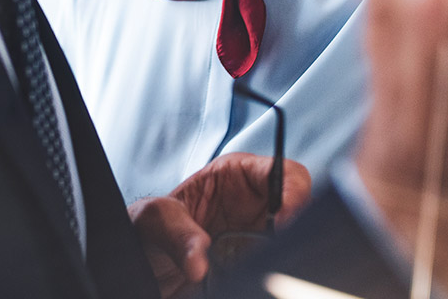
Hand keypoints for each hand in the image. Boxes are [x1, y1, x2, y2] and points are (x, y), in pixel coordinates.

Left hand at [127, 153, 310, 297]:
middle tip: (275, 249)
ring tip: (256, 265)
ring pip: (294, 243)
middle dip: (295, 228)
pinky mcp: (257, 266)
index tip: (285, 220)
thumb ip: (175, 230)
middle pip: (300, 209)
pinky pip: (278, 269)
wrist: (146, 268)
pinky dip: (273, 275)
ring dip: (281, 256)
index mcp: (236, 176)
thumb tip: (199, 257)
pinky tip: (255, 276)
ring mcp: (260, 239)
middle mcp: (255, 206)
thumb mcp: (152, 219)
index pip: (283, 171)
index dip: (293, 192)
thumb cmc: (148, 230)